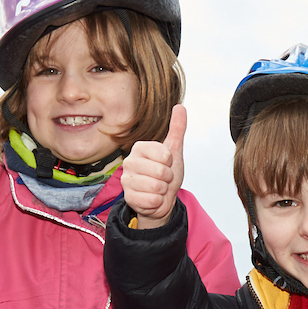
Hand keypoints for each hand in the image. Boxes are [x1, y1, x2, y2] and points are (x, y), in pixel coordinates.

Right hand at [120, 105, 186, 225]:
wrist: (161, 200)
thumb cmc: (166, 174)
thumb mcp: (174, 151)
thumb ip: (177, 129)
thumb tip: (180, 106)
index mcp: (139, 148)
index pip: (164, 155)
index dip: (170, 162)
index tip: (166, 164)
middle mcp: (129, 162)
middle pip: (161, 171)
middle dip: (168, 178)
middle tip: (163, 179)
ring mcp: (127, 180)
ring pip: (156, 187)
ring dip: (162, 191)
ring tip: (157, 188)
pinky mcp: (128, 198)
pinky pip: (151, 200)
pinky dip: (157, 202)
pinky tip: (152, 199)